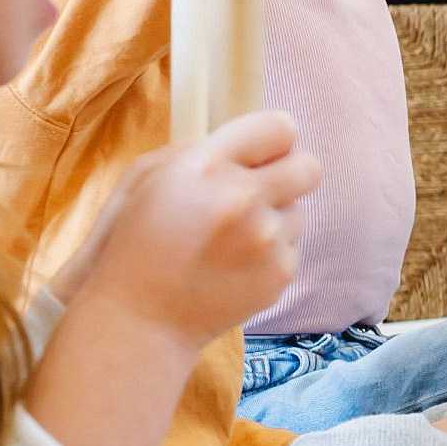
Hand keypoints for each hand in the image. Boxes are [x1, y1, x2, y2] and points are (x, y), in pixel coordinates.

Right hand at [65, 111, 321, 350]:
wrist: (138, 319)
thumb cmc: (137, 243)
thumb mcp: (149, 179)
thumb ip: (206, 151)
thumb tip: (256, 144)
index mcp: (204, 166)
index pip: (278, 127)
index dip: (273, 139)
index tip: (264, 152)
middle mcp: (241, 197)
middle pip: (309, 166)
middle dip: (289, 174)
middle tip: (262, 190)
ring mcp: (265, 237)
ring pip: (299, 210)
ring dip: (272, 219)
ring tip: (229, 240)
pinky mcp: (280, 271)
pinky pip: (292, 246)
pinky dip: (268, 254)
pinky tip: (232, 267)